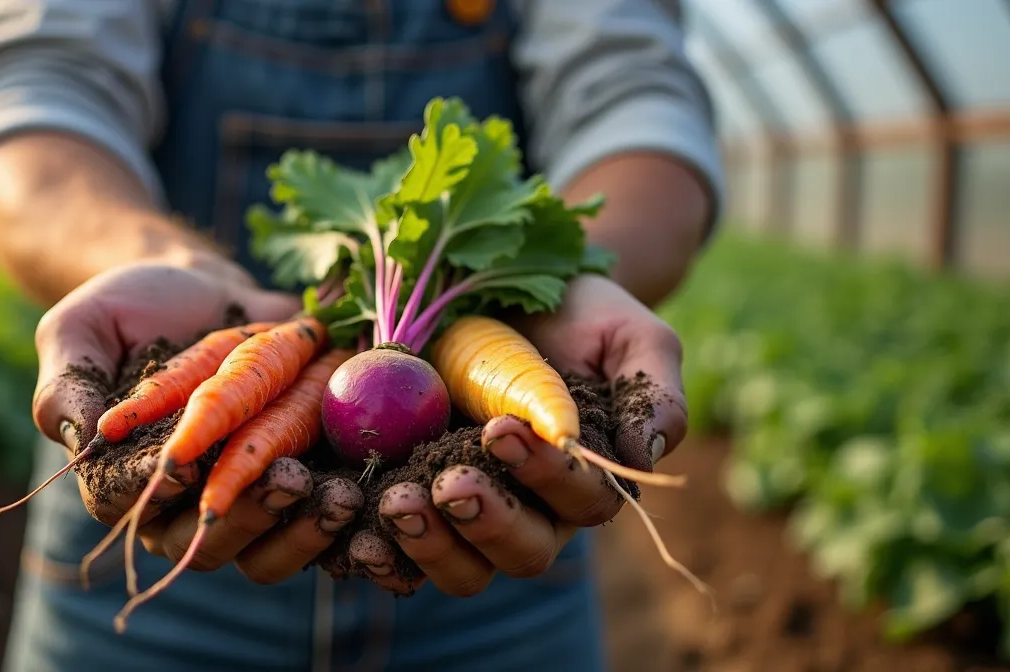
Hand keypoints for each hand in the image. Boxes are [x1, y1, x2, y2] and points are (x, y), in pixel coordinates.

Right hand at [33, 261, 365, 583]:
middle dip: (249, 518)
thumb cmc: (130, 307)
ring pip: (266, 552)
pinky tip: (369, 503)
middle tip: (287, 479)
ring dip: (303, 532)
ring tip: (339, 494)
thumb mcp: (82, 326)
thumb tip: (82, 438)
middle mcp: (183, 504)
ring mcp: (242, 501)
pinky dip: (344, 531)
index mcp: (124, 479)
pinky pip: (316, 534)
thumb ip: (67, 381)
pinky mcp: (293, 487)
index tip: (186, 466)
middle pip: (207, 544)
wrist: (200, 287)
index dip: (162, 493)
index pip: (135, 508)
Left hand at [350, 274, 687, 595]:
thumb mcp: (631, 336)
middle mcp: (530, 510)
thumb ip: (655, 393)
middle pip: (521, 552)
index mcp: (585, 480)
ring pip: (461, 567)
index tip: (501, 428)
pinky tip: (355, 537)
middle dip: (484, 523)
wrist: (516, 293)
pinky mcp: (414, 503)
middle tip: (444, 484)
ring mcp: (468, 513)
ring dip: (428, 544)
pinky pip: (399, 554)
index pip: (580, 502)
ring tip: (394, 504)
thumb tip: (647, 456)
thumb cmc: (584, 316)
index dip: (545, 475)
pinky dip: (379, 554)